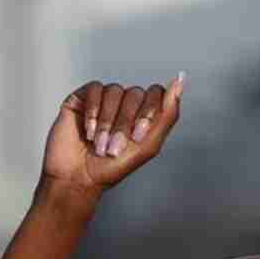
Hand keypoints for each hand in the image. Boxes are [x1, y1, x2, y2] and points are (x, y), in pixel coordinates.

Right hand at [42, 73, 185, 193]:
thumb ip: (168, 113)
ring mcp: (104, 100)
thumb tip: (180, 80)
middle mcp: (125, 104)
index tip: (137, 136)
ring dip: (108, 121)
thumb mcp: (149, 144)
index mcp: (144, 114)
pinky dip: (93, 111)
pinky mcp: (82, 98)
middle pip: (136, 93)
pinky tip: (89, 131)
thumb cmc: (113, 167)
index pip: (157, 93)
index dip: (149, 112)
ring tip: (99, 144)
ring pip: (115, 90)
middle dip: (126, 122)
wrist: (79, 178)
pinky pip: (94, 88)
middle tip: (115, 146)